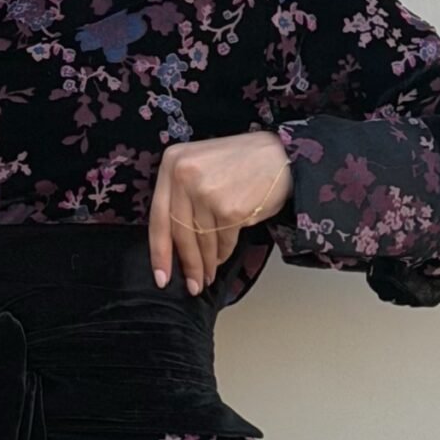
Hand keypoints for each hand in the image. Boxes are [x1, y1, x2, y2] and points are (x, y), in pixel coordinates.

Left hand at [148, 131, 292, 294]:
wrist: (282, 155)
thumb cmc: (242, 161)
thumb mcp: (200, 164)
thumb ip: (182, 194)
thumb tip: (173, 243)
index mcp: (172, 161)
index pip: (158, 216)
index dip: (159, 251)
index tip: (160, 275)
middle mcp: (184, 175)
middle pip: (179, 232)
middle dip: (186, 264)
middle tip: (191, 285)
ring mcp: (206, 192)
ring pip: (201, 240)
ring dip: (206, 263)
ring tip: (207, 276)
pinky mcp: (229, 208)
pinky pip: (223, 241)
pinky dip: (224, 253)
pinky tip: (223, 258)